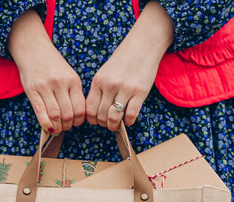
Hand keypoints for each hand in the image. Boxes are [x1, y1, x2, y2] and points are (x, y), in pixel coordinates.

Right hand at [8, 10, 85, 133]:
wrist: (33, 48)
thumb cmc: (53, 65)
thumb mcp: (69, 75)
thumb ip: (73, 94)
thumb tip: (76, 118)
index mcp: (73, 80)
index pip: (80, 109)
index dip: (79, 121)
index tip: (75, 123)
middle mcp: (60, 83)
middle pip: (68, 115)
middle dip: (67, 126)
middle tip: (65, 127)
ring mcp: (45, 86)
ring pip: (55, 116)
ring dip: (57, 127)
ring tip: (57, 127)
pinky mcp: (32, 90)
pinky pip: (40, 112)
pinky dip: (46, 124)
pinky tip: (48, 127)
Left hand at [86, 2, 173, 130]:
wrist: (144, 44)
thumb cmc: (124, 60)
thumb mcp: (105, 72)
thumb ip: (99, 90)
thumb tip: (96, 114)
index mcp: (98, 81)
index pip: (89, 110)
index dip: (92, 120)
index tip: (98, 120)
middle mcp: (110, 85)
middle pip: (101, 116)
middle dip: (104, 124)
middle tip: (109, 123)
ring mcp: (125, 89)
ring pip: (114, 118)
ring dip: (115, 125)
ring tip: (118, 123)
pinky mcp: (140, 92)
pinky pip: (130, 116)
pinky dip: (128, 121)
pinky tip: (129, 118)